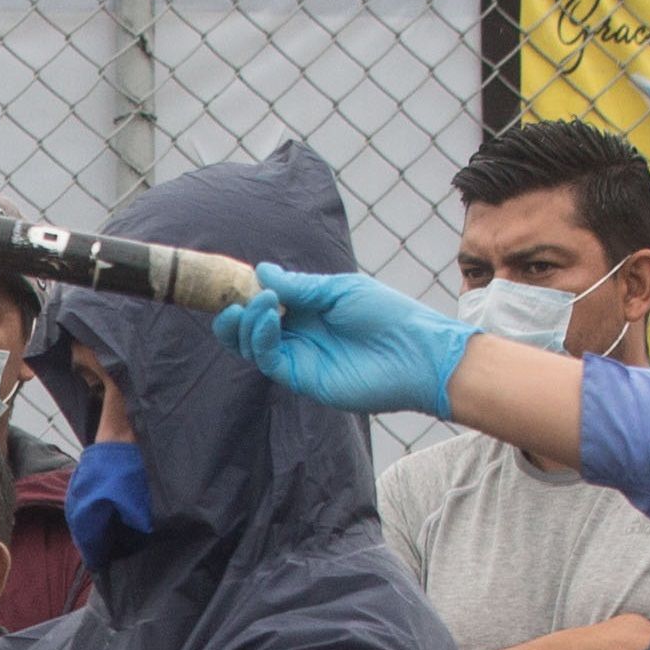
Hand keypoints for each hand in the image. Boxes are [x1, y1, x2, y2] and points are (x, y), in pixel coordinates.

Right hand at [214, 264, 469, 420]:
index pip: (266, 301)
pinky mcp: (301, 378)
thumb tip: (260, 271)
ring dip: (246, 321)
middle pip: (250, 326)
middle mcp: (300, 333)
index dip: (248, 290)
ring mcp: (299, 356)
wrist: (415, 353)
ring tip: (261, 303)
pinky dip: (260, 337)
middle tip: (233, 298)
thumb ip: (299, 286)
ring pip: (251, 344)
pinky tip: (269, 317)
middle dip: (235, 311)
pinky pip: (268, 359)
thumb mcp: (339, 290)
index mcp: (310, 308)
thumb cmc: (387, 316)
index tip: (239, 277)